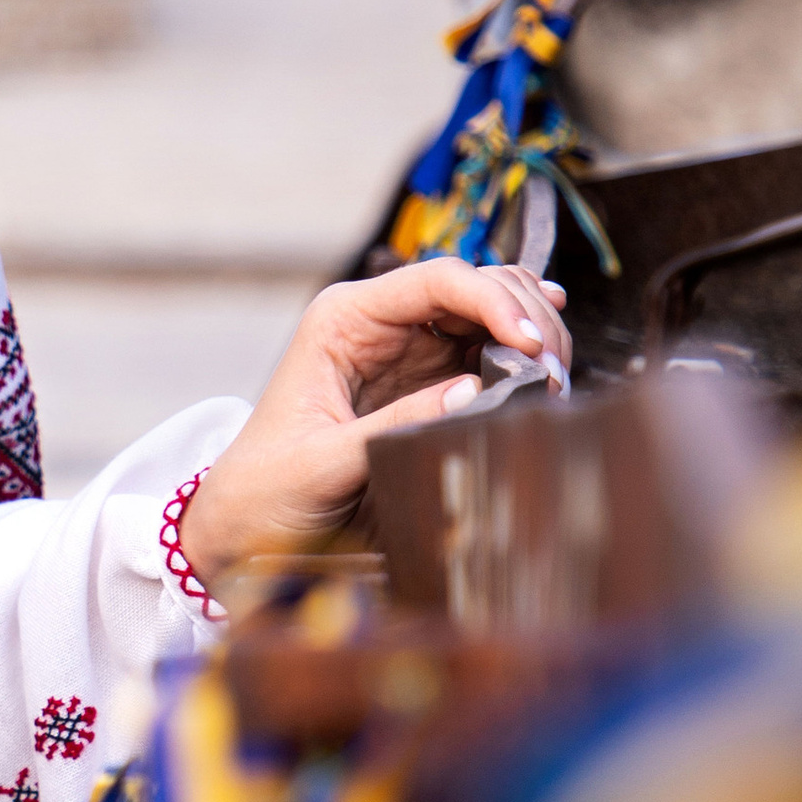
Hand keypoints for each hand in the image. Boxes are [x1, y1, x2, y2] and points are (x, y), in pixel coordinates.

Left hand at [178, 258, 570, 588]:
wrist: (246, 520)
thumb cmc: (268, 487)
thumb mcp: (325, 462)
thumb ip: (394, 426)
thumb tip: (474, 392)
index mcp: (344, 319)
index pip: (436, 280)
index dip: (494, 300)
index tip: (530, 342)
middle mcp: (380, 323)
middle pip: (474, 286)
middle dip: (523, 315)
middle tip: (555, 368)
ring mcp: (408, 350)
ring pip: (489, 312)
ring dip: (531, 333)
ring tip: (556, 375)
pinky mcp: (428, 382)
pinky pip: (487, 350)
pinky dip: (521, 356)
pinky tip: (548, 364)